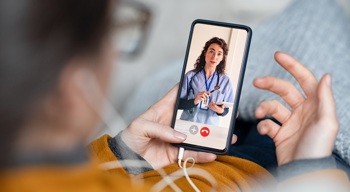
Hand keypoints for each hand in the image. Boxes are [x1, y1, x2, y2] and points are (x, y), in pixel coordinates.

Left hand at [121, 84, 236, 168]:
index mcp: (163, 109)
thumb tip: (181, 136)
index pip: (178, 93)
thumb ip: (160, 129)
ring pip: (198, 135)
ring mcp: (176, 137)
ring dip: (211, 136)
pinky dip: (202, 154)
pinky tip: (212, 154)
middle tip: (224, 111)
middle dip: (209, 112)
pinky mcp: (176, 152)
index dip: (190, 86)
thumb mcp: (140, 126)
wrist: (125, 159)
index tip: (206, 82)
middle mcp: (173, 122)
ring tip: (226, 135)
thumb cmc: (129, 137)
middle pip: (194, 114)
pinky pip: (192, 153)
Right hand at [254, 51, 338, 165]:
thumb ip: (325, 98)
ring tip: (259, 114)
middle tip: (256, 81)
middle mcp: (302, 111)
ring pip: (272, 106)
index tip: (278, 55)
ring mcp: (290, 122)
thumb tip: (326, 76)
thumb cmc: (318, 147)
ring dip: (263, 108)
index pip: (304, 79)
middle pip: (284, 90)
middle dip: (270, 83)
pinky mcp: (279, 134)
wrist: (303, 170)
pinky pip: (267, 124)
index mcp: (315, 104)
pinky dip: (263, 126)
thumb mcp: (326, 121)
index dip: (292, 66)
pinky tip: (265, 131)